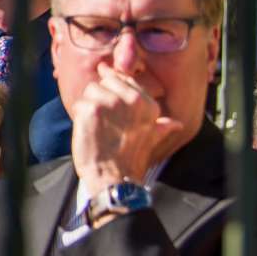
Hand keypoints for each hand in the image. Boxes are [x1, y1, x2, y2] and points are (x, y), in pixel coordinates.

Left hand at [69, 62, 188, 197]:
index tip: (108, 87)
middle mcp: (131, 99)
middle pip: (106, 81)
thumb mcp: (152, 139)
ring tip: (97, 125)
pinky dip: (80, 115)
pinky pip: (80, 102)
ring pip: (91, 90)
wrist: (115, 176)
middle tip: (103, 118)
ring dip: (89, 105)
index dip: (114, 82)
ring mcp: (110, 102)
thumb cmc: (132, 159)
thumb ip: (162, 126)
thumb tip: (177, 123)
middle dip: (101, 96)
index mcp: (147, 104)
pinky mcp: (91, 109)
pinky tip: (88, 129)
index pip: (126, 78)